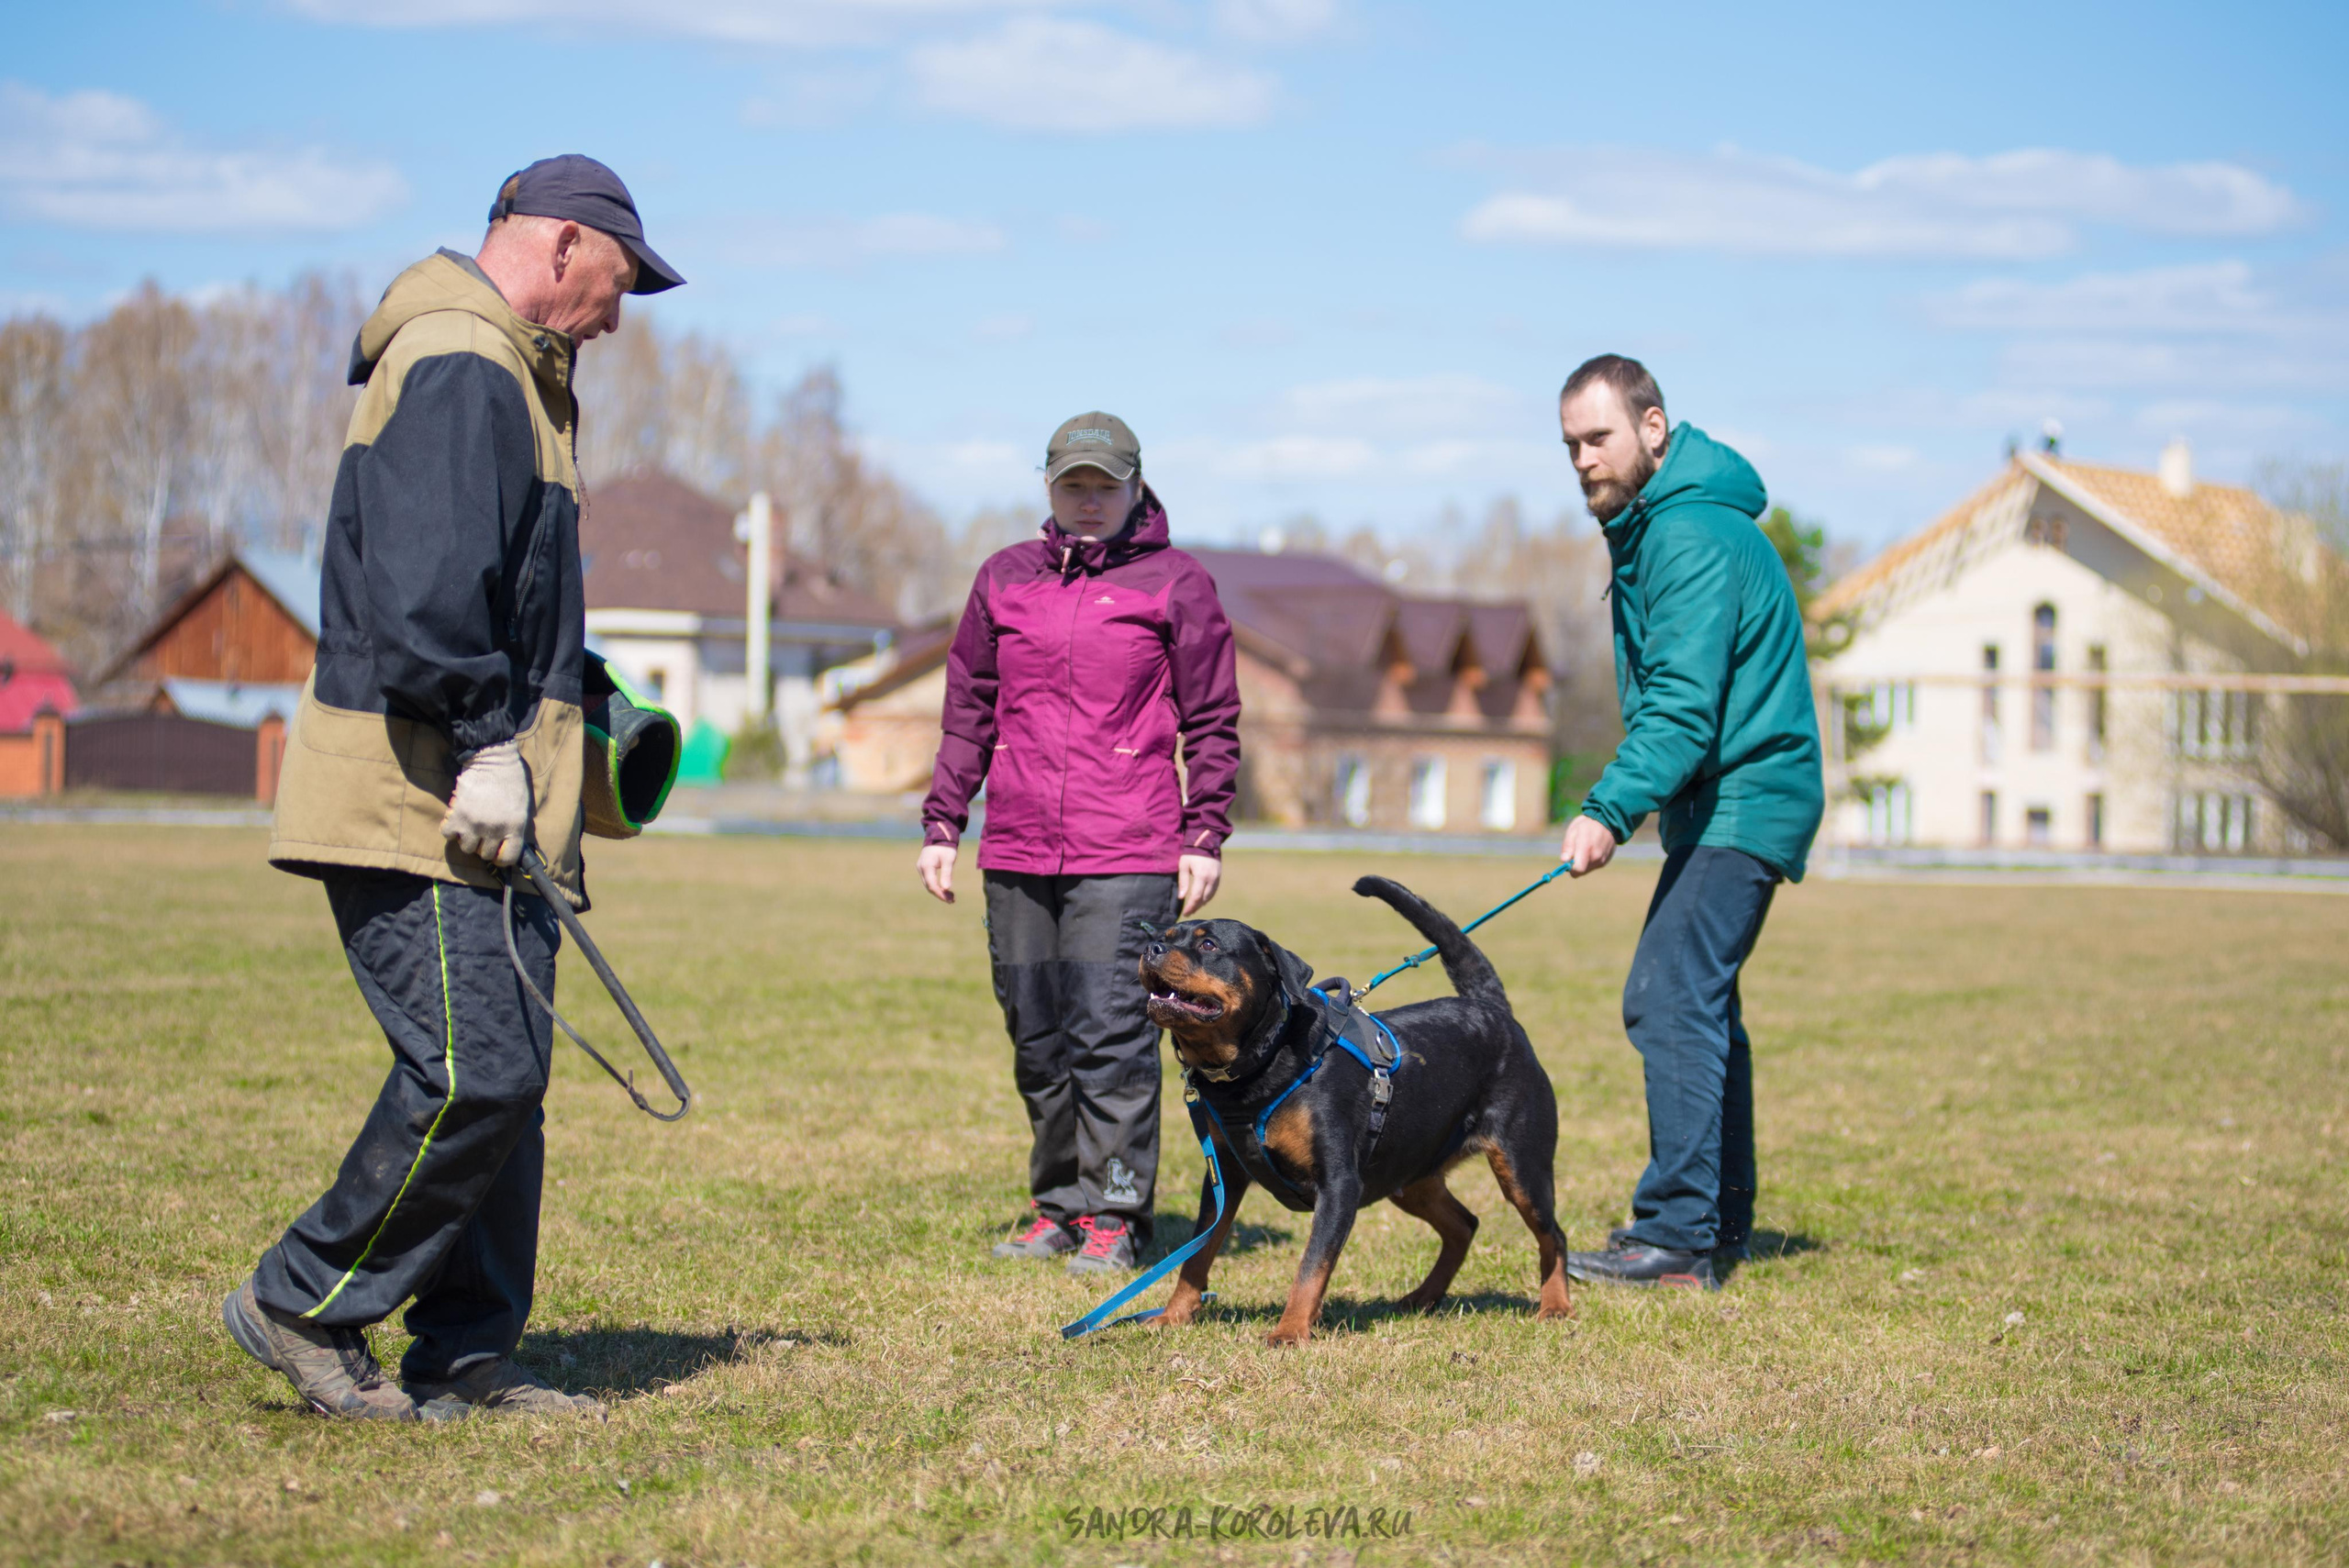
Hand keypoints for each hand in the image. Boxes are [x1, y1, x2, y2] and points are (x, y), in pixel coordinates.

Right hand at [441, 741, 530, 867]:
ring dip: (466, 838)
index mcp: (514, 827)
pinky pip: (447, 834)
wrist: (492, 760)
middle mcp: (495, 829)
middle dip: (482, 846)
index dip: (500, 857)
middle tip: (481, 833)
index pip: (508, 857)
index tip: (496, 851)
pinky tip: (456, 819)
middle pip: (484, 854)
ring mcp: (475, 824)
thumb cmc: (510, 781)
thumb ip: (515, 827)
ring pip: (466, 847)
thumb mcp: (522, 807)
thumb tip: (507, 844)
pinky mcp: (457, 815)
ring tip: (469, 825)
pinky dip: (449, 829)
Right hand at [917, 843, 957, 903]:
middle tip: (952, 900)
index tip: (950, 900)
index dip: (940, 894)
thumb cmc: (945, 847)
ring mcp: (921, 868)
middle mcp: (921, 868)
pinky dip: (937, 885)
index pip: (932, 885)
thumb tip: (946, 889)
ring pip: (929, 884)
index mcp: (926, 866)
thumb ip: (946, 874)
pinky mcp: (924, 868)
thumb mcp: (948, 860)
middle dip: (940, 894)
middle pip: (929, 886)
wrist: (939, 835)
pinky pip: (929, 880)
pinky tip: (946, 889)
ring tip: (951, 897)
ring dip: (939, 891)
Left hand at [1178, 853, 1221, 915]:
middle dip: (1196, 907)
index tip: (1185, 913)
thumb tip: (1181, 897)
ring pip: (1210, 896)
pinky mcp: (1219, 877)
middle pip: (1204, 899)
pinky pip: (1213, 891)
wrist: (1206, 842)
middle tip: (1188, 912)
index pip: (1196, 896)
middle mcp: (1211, 879)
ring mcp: (1217, 878)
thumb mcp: (1184, 866)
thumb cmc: (1191, 853)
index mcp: (1202, 876)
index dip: (1191, 906)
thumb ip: (1183, 881)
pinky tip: (1201, 900)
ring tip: (1193, 908)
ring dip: (1202, 903)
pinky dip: (1207, 897)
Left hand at [1559, 813, 1617, 877]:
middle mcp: (1596, 856)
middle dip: (1575, 865)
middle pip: (1581, 871)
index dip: (1570, 868)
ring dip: (1583, 863)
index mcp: (1586, 847)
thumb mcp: (1573, 831)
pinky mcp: (1606, 861)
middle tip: (1575, 851)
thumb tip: (1564, 860)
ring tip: (1585, 848)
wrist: (1607, 821)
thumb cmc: (1586, 825)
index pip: (1578, 869)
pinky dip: (1590, 861)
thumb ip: (1568, 846)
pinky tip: (1592, 849)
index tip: (1568, 861)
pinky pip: (1594, 866)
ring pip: (1587, 869)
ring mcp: (1602, 859)